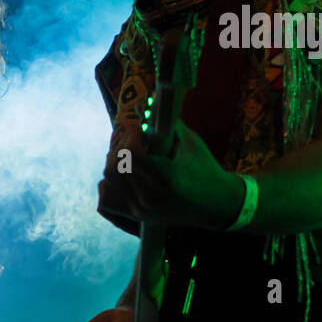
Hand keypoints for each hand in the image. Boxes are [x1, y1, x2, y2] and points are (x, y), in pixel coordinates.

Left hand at [98, 119, 241, 228]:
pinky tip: (121, 176)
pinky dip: (108, 186)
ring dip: (114, 162)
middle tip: (132, 140)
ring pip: (108, 180)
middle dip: (120, 147)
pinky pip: (106, 201)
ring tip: (128, 155)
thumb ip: (168, 123)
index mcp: (167, 178)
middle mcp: (151, 196)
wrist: (215, 204)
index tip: (141, 130)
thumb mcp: (191, 143)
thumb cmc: (205, 169)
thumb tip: (145, 104)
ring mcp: (142, 209)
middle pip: (114, 166)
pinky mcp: (137, 216)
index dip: (132, 137)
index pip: (131, 154)